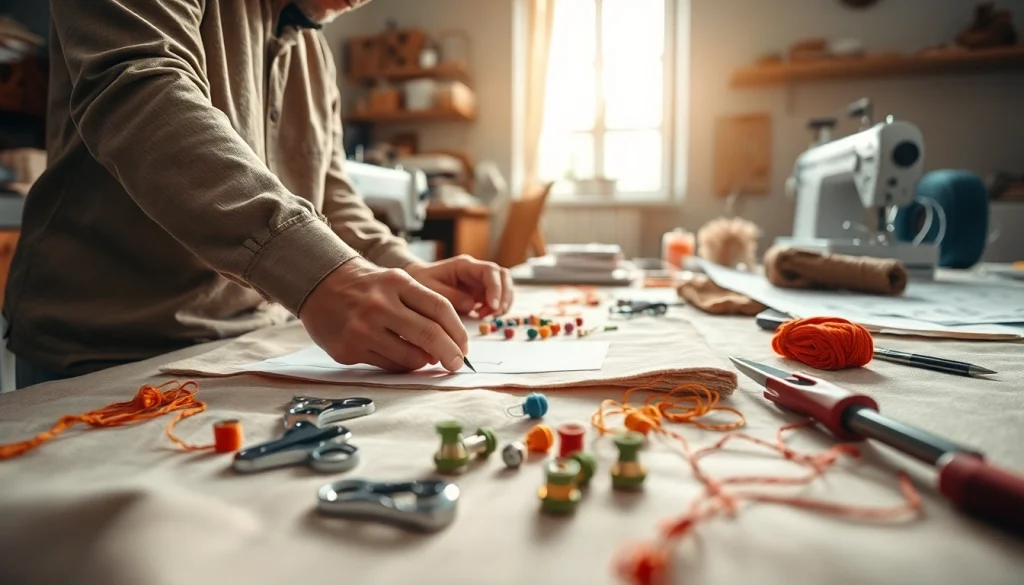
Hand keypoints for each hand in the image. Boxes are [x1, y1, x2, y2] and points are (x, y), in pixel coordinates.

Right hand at [299, 257, 469, 371]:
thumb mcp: (395, 282)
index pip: (440, 308)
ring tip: (425, 358)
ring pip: (410, 357)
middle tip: (456, 363)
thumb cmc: (367, 287)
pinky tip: (401, 358)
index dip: (458, 331)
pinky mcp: (349, 350)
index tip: (464, 345)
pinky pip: (387, 366)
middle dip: (450, 353)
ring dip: (424, 362)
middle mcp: (380, 305)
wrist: (319, 285)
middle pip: (429, 334)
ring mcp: (362, 329)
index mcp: (397, 283)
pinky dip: (401, 366)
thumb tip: (447, 344)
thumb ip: (421, 307)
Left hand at [405, 255, 513, 317]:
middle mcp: (476, 271)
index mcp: (465, 265)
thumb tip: (472, 305)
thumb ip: (451, 296)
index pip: (490, 271)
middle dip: (505, 296)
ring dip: (501, 303)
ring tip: (485, 316)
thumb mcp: (430, 289)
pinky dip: (495, 309)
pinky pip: (496, 298)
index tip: (494, 306)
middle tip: (495, 313)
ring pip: (504, 287)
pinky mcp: (480, 293)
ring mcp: (480, 282)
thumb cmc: (421, 282)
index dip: (496, 288)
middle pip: (503, 276)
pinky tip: (482, 316)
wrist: (416, 281)